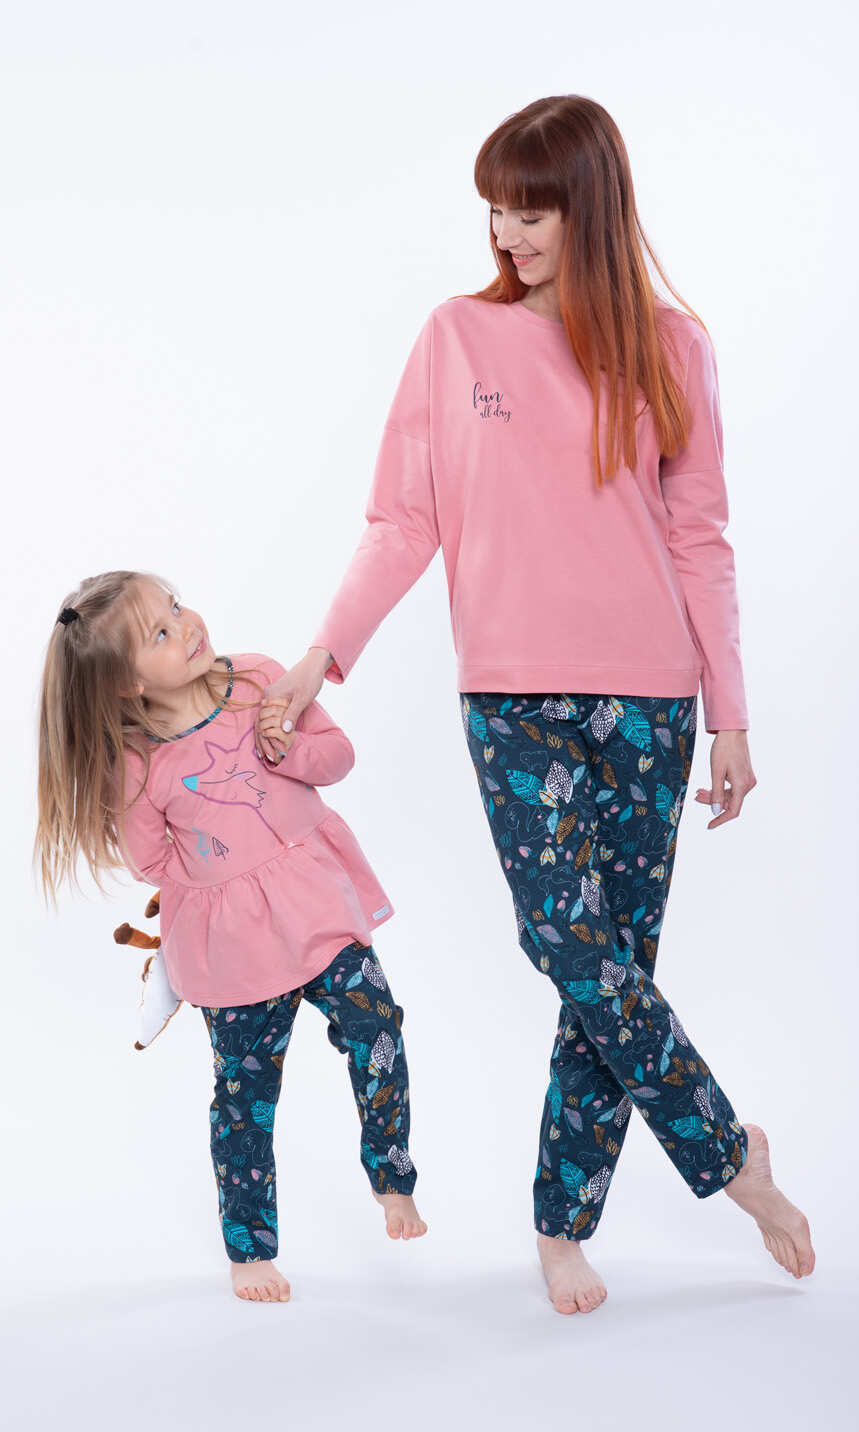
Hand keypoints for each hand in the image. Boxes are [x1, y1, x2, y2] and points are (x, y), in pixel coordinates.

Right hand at [254, 647, 331, 761]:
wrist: (313, 665)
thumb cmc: (309, 679)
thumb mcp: (302, 698)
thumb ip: (292, 714)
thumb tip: (284, 730)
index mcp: (270, 696)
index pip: (263, 722)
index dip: (266, 740)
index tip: (272, 754)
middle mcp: (266, 696)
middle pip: (261, 723)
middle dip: (264, 742)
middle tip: (270, 759)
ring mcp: (270, 697)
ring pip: (264, 721)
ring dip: (266, 737)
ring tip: (267, 755)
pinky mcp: (276, 698)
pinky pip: (269, 716)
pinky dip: (270, 728)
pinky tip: (270, 740)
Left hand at [693, 730, 756, 827]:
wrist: (732, 731)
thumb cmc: (723, 749)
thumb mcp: (716, 772)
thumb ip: (716, 793)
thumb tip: (716, 811)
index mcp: (742, 785)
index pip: (732, 811)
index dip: (720, 820)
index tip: (709, 825)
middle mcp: (748, 784)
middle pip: (729, 802)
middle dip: (712, 802)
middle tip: (695, 797)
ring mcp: (747, 779)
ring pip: (730, 795)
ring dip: (715, 795)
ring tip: (698, 791)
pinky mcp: (744, 774)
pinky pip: (732, 787)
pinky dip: (720, 788)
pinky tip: (708, 786)